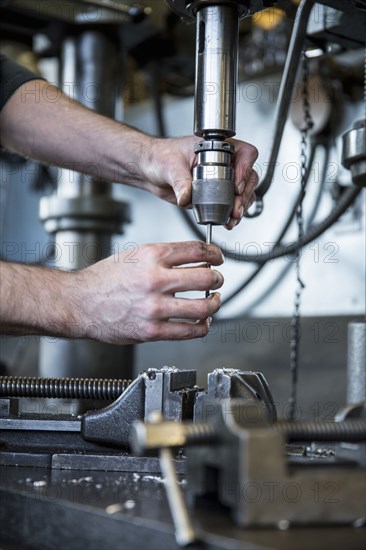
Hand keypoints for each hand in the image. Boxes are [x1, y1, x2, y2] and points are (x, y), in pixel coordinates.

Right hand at [75, 241, 223, 343]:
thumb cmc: (103, 280)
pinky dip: (202, 326)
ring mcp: (154, 307)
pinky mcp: (152, 331)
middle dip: (218, 278)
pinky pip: (189, 330)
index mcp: (151, 256)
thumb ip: (163, 256)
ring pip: (203, 306)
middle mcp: (155, 279)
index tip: (217, 258)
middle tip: (218, 279)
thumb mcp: (133, 255)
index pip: (197, 250)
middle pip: (206, 277)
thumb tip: (194, 259)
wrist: (79, 303)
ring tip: (213, 301)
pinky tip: (202, 322)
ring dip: (215, 303)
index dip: (214, 254)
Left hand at [144, 135, 257, 228]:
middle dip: (245, 195)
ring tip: (233, 218)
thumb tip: (186, 198)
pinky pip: (231, 205)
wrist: (152, 170)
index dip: (245, 169)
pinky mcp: (215, 196)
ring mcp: (222, 180)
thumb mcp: (171, 166)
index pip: (245, 153)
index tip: (237, 185)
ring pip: (244, 193)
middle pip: (249, 177)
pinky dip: (232, 215)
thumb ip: (181, 182)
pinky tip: (227, 222)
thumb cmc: (161, 157)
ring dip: (241, 207)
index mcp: (217, 147)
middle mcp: (224, 163)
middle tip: (236, 208)